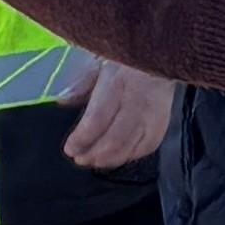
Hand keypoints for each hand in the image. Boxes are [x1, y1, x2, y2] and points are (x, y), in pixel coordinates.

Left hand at [62, 55, 174, 169]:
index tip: (70, 148)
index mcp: (118, 83)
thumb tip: (62, 102)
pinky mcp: (162, 125)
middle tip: (79, 159)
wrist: (160, 63)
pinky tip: (116, 157)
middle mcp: (138, 103)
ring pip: (130, 148)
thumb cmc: (126, 63)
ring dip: (109, 160)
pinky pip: (145, 148)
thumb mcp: (100, 64)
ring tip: (94, 161)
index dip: (82, 138)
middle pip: (114, 139)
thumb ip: (82, 84)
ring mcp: (153, 117)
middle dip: (94, 154)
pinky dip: (128, 156)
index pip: (98, 118)